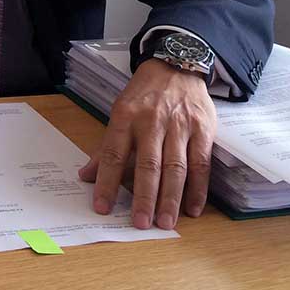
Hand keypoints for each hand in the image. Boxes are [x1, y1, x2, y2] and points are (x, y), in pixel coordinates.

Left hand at [78, 59, 216, 228]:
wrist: (176, 66)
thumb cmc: (143, 95)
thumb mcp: (119, 112)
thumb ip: (106, 146)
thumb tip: (86, 175)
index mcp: (125, 117)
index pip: (112, 154)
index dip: (106, 182)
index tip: (102, 207)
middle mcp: (152, 122)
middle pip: (147, 165)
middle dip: (144, 197)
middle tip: (141, 223)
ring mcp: (180, 126)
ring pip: (175, 168)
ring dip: (170, 198)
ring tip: (166, 222)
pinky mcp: (204, 130)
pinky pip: (201, 164)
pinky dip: (198, 189)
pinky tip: (192, 208)